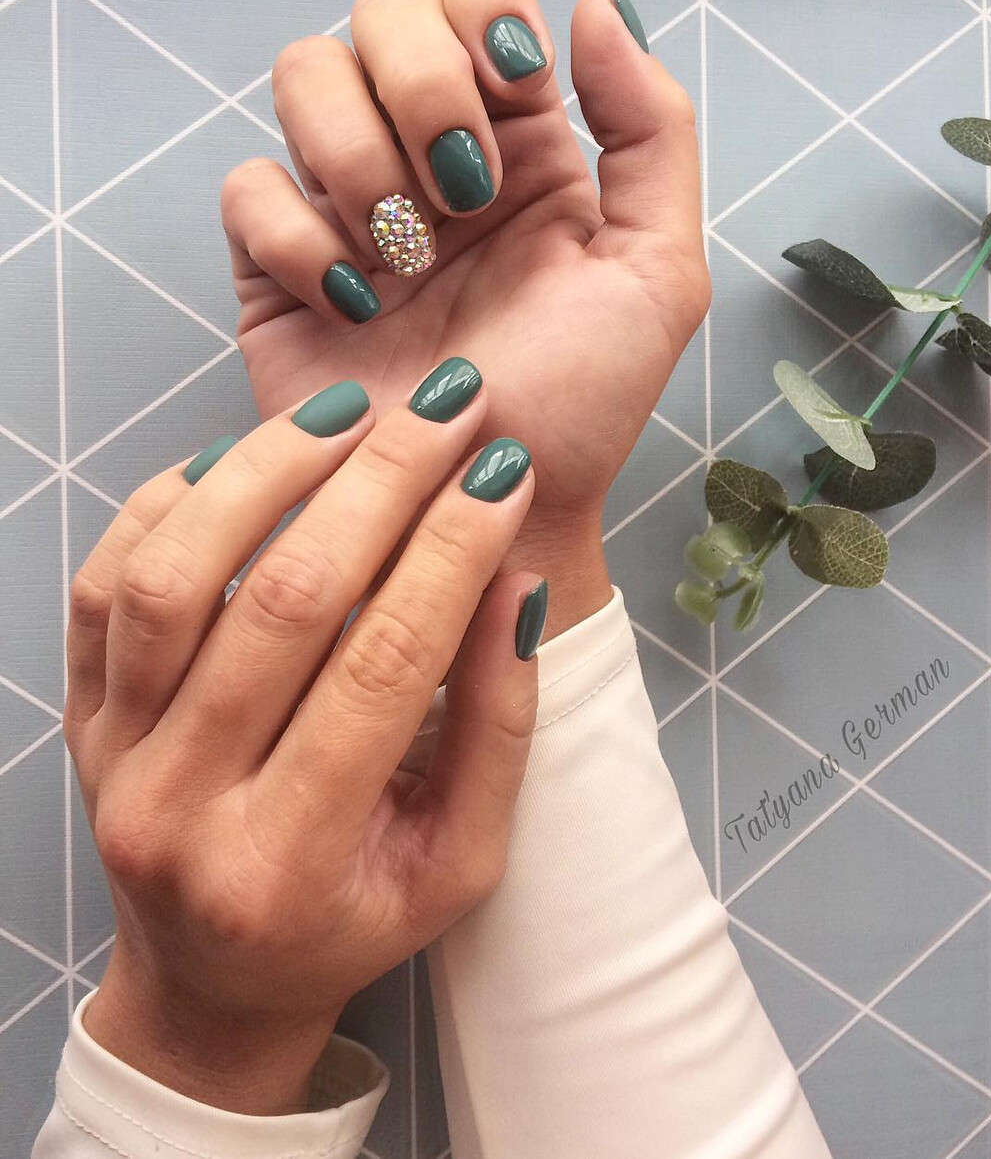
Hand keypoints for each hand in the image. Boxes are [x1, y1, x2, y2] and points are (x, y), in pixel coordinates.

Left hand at [65, 364, 541, 1113]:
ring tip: (347, 414)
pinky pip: (103, 585)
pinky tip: (241, 461)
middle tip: (445, 409)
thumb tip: (512, 588)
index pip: (384, 667)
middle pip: (284, 602)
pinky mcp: (79, 717)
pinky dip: (167, 505)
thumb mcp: (460, 861)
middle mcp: (180, 807)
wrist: (211, 981)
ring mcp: (112, 756)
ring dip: (266, 472)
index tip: (502, 473)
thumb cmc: (351, 922)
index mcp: (288, 860)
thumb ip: (496, 730)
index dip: (451, 555)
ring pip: (176, 577)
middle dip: (380, 486)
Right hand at [221, 0, 708, 636]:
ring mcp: (350, 209)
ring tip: (404, 260)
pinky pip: (248, 188)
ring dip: (355, 154)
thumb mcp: (656, 275)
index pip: (479, 2)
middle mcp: (431, 161)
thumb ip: (651, 133)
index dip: (483, 22)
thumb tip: (594, 5)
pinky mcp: (280, 270)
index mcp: (522, 147)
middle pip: (381, 15)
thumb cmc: (581, 412)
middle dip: (419, 87)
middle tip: (459, 196)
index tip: (513, 99)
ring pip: (303, 76)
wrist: (488, 513)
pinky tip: (351, 304)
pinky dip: (296, 237)